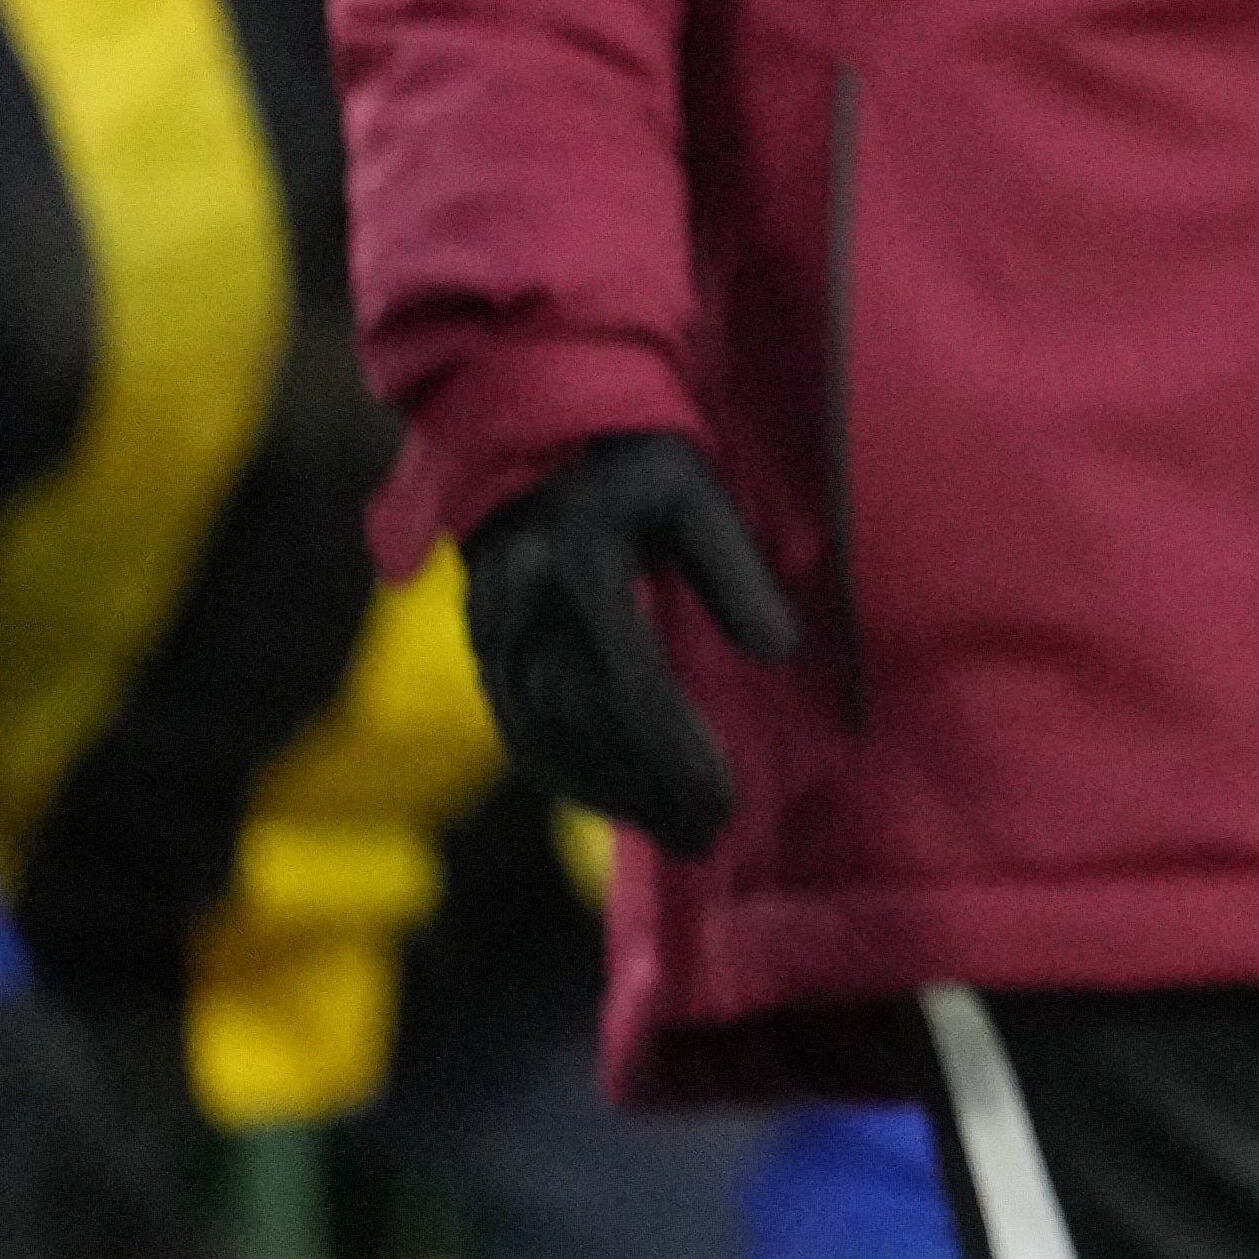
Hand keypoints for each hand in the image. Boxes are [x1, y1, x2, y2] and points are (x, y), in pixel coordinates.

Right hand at [466, 431, 800, 849]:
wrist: (528, 421)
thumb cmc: (630, 457)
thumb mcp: (695, 491)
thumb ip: (734, 570)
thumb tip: (778, 651)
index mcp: (577, 566)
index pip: (627, 685)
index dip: (672, 753)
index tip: (724, 801)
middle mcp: (522, 607)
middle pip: (584, 724)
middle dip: (647, 789)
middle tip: (709, 837)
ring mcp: (490, 629)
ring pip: (542, 736)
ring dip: (606, 794)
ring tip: (674, 833)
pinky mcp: (479, 642)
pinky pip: (515, 724)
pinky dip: (562, 771)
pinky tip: (609, 801)